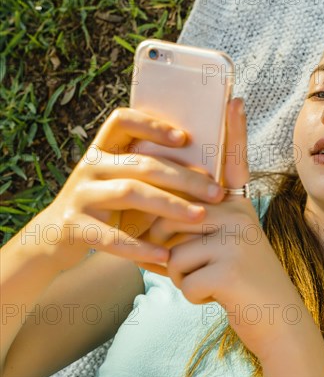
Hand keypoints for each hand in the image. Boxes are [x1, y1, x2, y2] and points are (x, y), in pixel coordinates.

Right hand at [35, 107, 223, 271]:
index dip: (152, 125)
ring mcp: (80, 195)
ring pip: (130, 193)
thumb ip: (151, 172)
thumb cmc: (107, 206)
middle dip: (184, 178)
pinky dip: (140, 247)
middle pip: (142, 164)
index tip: (185, 138)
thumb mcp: (124, 181)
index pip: (122, 121)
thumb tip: (205, 169)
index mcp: (103, 150)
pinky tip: (165, 255)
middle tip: (216, 191)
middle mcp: (90, 166)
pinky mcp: (74, 226)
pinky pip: (111, 236)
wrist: (55, 236)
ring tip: (199, 217)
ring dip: (170, 205)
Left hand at [142, 98, 311, 361]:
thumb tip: (156, 211)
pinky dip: (191, 295)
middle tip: (199, 267)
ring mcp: (236, 238)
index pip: (234, 163)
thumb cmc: (242, 281)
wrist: (276, 318)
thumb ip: (199, 223)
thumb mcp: (226, 245)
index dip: (233, 130)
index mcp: (238, 206)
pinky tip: (218, 295)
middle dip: (167, 249)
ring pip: (172, 251)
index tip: (234, 97)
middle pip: (171, 215)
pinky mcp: (229, 267)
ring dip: (181, 275)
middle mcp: (239, 214)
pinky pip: (181, 278)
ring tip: (213, 281)